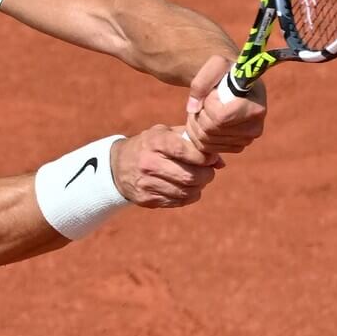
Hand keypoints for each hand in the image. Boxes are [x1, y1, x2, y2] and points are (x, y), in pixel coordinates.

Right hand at [109, 125, 223, 207]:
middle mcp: (148, 163)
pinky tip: (188, 188)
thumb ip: (191, 141)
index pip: (183, 150)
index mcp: (154, 142)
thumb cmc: (149, 145)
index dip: (203, 156)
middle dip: (206, 175)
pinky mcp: (147, 200)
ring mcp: (147, 184)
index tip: (211, 158)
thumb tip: (220, 161)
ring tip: (199, 179)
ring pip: (185, 192)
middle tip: (209, 171)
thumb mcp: (164, 133)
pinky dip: (189, 196)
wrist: (117, 166)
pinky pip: (177, 202)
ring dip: (199, 187)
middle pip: (188, 176)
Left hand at [183, 55, 266, 154]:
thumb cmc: (226, 70)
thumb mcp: (216, 64)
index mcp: (256, 107)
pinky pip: (206, 148)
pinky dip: (197, 134)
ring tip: (203, 107)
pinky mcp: (235, 147)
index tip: (213, 91)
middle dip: (199, 113)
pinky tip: (202, 118)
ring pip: (206, 140)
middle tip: (203, 100)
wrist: (233, 81)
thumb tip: (193, 109)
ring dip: (195, 123)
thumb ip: (201, 82)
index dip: (208, 104)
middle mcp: (255, 128)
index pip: (221, 117)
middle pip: (211, 130)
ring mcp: (246, 140)